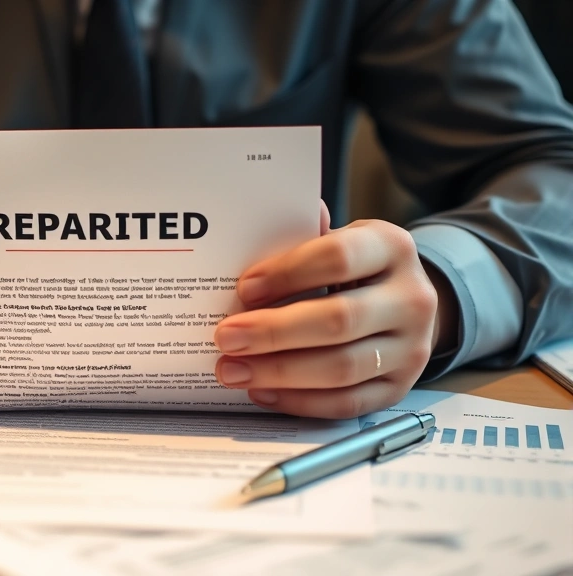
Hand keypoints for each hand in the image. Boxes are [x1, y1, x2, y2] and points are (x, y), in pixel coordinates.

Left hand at [213, 201, 456, 418]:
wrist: (404, 306)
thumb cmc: (354, 270)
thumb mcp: (338, 241)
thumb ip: (300, 237)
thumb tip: (250, 225)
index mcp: (392, 247)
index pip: (339, 257)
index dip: (288, 273)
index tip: (244, 288)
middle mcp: (412, 298)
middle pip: (339, 320)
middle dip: (274, 332)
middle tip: (226, 337)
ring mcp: (411, 348)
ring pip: (342, 368)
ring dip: (279, 372)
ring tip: (233, 369)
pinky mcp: (399, 388)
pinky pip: (346, 403)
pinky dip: (299, 401)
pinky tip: (263, 392)